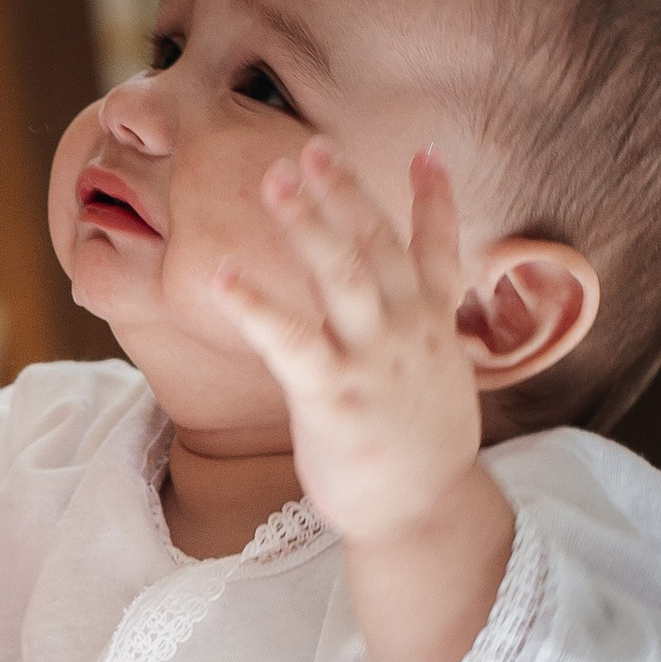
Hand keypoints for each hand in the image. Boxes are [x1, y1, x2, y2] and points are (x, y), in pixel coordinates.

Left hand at [212, 142, 485, 551]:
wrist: (423, 515)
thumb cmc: (420, 453)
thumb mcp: (436, 383)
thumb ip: (419, 339)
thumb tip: (410, 315)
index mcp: (432, 327)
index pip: (439, 250)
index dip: (434, 199)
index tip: (426, 150)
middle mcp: (407, 331)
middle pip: (377, 243)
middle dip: (345, 190)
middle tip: (313, 145)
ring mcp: (372, 359)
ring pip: (341, 273)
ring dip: (308, 220)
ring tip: (275, 177)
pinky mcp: (333, 395)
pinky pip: (290, 339)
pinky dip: (255, 302)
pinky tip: (221, 274)